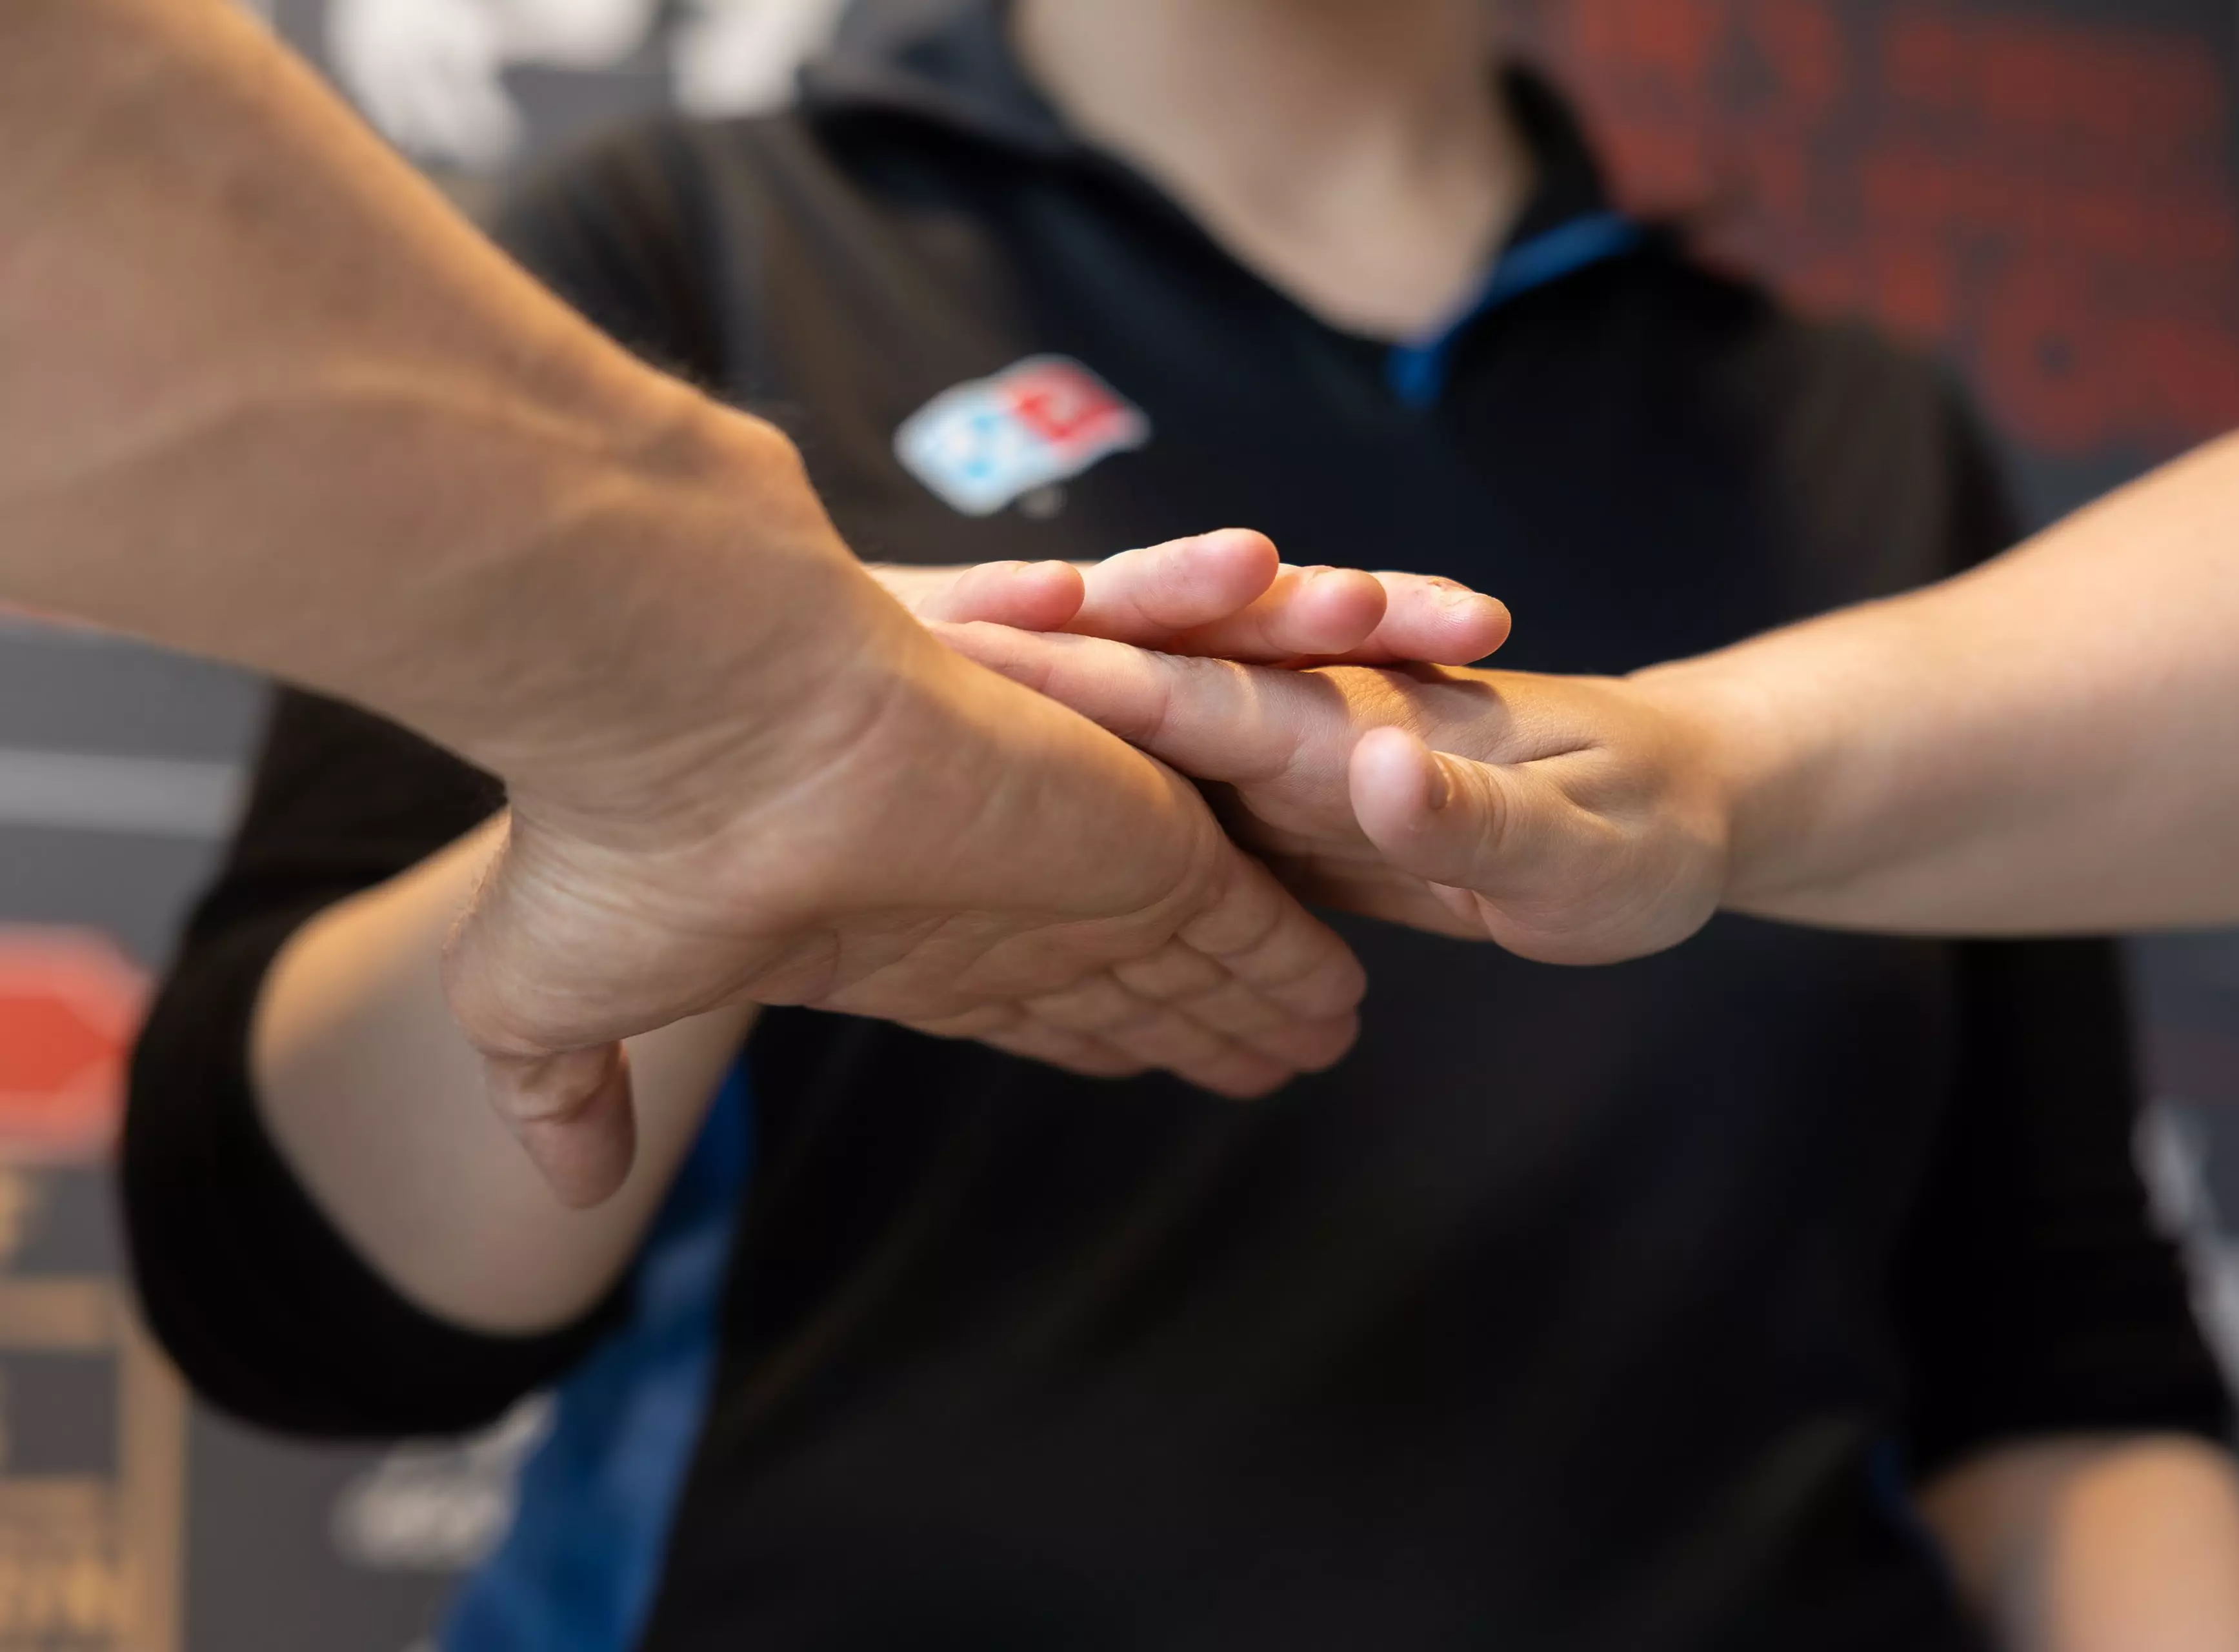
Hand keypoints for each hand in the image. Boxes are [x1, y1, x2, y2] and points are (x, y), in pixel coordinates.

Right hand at [437, 446, 1497, 1207]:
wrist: (682, 702)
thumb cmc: (619, 836)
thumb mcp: (549, 996)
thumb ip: (572, 1095)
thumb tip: (563, 1190)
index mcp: (891, 930)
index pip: (1013, 1001)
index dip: (1075, 1034)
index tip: (1123, 1060)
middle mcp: (996, 891)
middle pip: (1131, 978)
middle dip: (1198, 1018)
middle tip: (1267, 1052)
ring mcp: (1071, 856)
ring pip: (1202, 945)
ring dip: (1268, 992)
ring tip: (1332, 1033)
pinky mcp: (1142, 826)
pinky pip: (1252, 905)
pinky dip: (1298, 957)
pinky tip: (1344, 1000)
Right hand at [938, 626, 1736, 965]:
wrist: (1684, 816)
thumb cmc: (1651, 835)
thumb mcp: (1583, 851)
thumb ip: (1475, 815)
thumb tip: (1367, 761)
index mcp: (1355, 725)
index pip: (1208, 688)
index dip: (1095, 667)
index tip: (976, 644)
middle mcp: (1300, 729)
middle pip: (1148, 682)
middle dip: (1029, 657)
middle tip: (895, 637)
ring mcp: (1282, 767)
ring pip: (1142, 730)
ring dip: (1045, 702)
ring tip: (930, 681)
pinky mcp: (1280, 812)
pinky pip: (1167, 797)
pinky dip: (1093, 783)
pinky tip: (1013, 803)